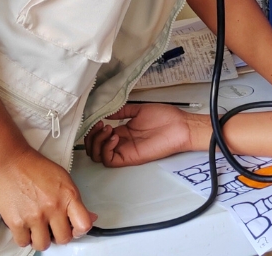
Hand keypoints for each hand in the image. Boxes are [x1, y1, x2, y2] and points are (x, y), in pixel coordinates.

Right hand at [0, 148, 95, 249]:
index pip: (84, 225)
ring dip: (41, 239)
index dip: (80, 231)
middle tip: (52, 227)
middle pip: (64, 239)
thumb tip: (90, 218)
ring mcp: (34, 216)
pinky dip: (24, 238)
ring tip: (37, 229)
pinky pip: (23, 243)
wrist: (9, 161)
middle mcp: (53, 207)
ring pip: (43, 245)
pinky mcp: (16, 222)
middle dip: (58, 235)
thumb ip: (75, 201)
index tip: (74, 229)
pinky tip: (25, 227)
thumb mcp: (63, 179)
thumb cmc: (35, 168)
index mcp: (68, 195)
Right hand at [84, 104, 200, 166]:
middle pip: (94, 147)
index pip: (98, 135)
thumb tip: (105, 111)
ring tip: (108, 129)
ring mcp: (123, 151)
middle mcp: (120, 142)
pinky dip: (106, 148)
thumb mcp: (139, 110)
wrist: (180, 126)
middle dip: (91, 136)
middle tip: (99, 124)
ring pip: (97, 155)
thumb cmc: (164, 117)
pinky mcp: (129, 158)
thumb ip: (122, 111)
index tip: (95, 117)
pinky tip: (115, 136)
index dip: (93, 128)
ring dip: (97, 141)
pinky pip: (109, 160)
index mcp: (122, 131)